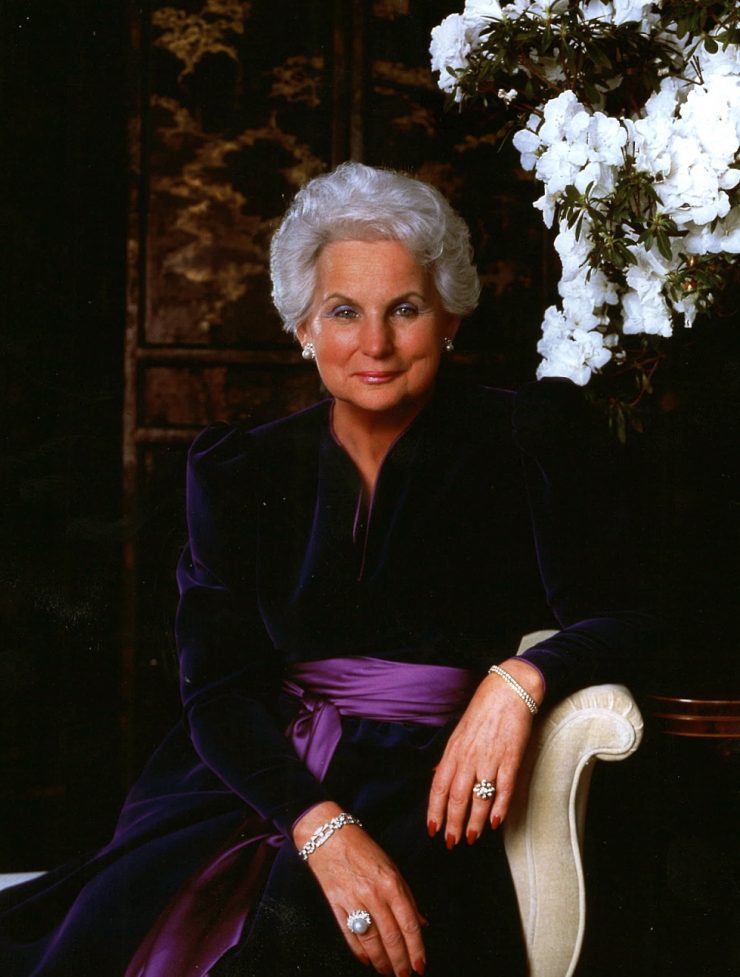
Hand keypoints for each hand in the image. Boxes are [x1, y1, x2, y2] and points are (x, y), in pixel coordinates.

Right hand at [293, 801, 426, 976]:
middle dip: (400, 961)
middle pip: (391, 937)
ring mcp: (353, 900)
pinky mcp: (335, 904)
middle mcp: (374, 894)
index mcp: (391, 883)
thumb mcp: (391, 866)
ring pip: (371, 941)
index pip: (408, 924)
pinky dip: (359, 951)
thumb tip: (421, 923)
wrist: (329, 835)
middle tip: (406, 975)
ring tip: (388, 972)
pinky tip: (367, 961)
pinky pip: (350, 935)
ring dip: (382, 961)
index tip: (421, 966)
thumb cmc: (363, 849)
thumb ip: (406, 896)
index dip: (416, 949)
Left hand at [426, 658, 542, 845]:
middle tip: (452, 842)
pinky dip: (499, 808)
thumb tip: (437, 778)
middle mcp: (469, 758)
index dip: (434, 811)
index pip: (439, 787)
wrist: (507, 692)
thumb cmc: (481, 713)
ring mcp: (490, 760)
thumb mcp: (458, 734)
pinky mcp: (510, 759)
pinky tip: (495, 823)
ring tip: (472, 838)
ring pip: (479, 798)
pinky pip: (503, 789)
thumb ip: (449, 759)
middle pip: (457, 798)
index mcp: (453, 752)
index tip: (432, 830)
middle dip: (453, 824)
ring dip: (474, 822)